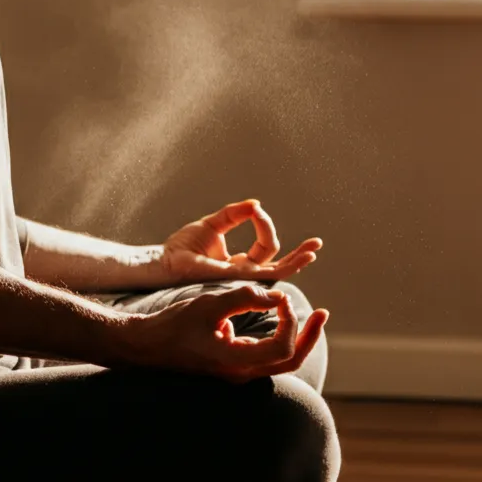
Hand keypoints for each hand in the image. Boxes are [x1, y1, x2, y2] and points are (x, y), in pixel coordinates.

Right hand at [120, 284, 327, 382]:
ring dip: (297, 337)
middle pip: (290, 361)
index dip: (290, 321)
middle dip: (309, 336)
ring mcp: (237, 371)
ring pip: (280, 360)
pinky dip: (277, 336)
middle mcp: (241, 373)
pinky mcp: (231, 364)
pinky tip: (275, 314)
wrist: (145, 346)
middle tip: (322, 313)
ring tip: (309, 314)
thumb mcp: (208, 305)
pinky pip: (264, 354)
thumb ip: (243, 298)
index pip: (282, 347)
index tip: (279, 298)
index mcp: (236, 363)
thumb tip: (275, 296)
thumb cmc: (173, 326)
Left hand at [160, 199, 322, 284]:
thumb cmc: (183, 247)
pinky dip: (285, 265)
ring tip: (313, 251)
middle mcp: (243, 272)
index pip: (264, 247)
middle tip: (316, 245)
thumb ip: (234, 214)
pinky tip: (300, 259)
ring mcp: (241, 277)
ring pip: (278, 272)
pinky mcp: (237, 276)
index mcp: (238, 263)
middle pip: (278, 265)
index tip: (256, 210)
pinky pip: (266, 271)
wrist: (165, 260)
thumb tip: (256, 204)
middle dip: (298, 255)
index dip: (264, 225)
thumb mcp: (213, 224)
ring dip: (297, 261)